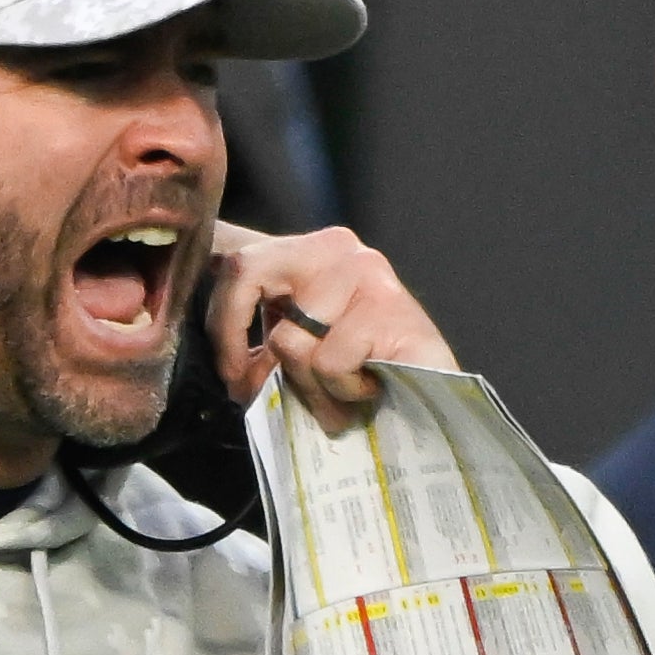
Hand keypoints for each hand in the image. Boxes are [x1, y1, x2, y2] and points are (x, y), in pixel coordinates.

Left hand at [205, 225, 457, 430]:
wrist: (433, 405)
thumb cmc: (355, 379)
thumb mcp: (292, 352)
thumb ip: (257, 347)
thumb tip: (231, 369)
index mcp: (308, 251)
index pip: (238, 266)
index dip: (221, 325)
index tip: (229, 372)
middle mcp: (339, 249)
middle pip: (247, 281)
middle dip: (254, 357)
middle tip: (266, 391)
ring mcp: (369, 273)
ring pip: (290, 339)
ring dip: (308, 385)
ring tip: (339, 395)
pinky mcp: (393, 307)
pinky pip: (331, 359)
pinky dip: (341, 389)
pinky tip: (369, 390)